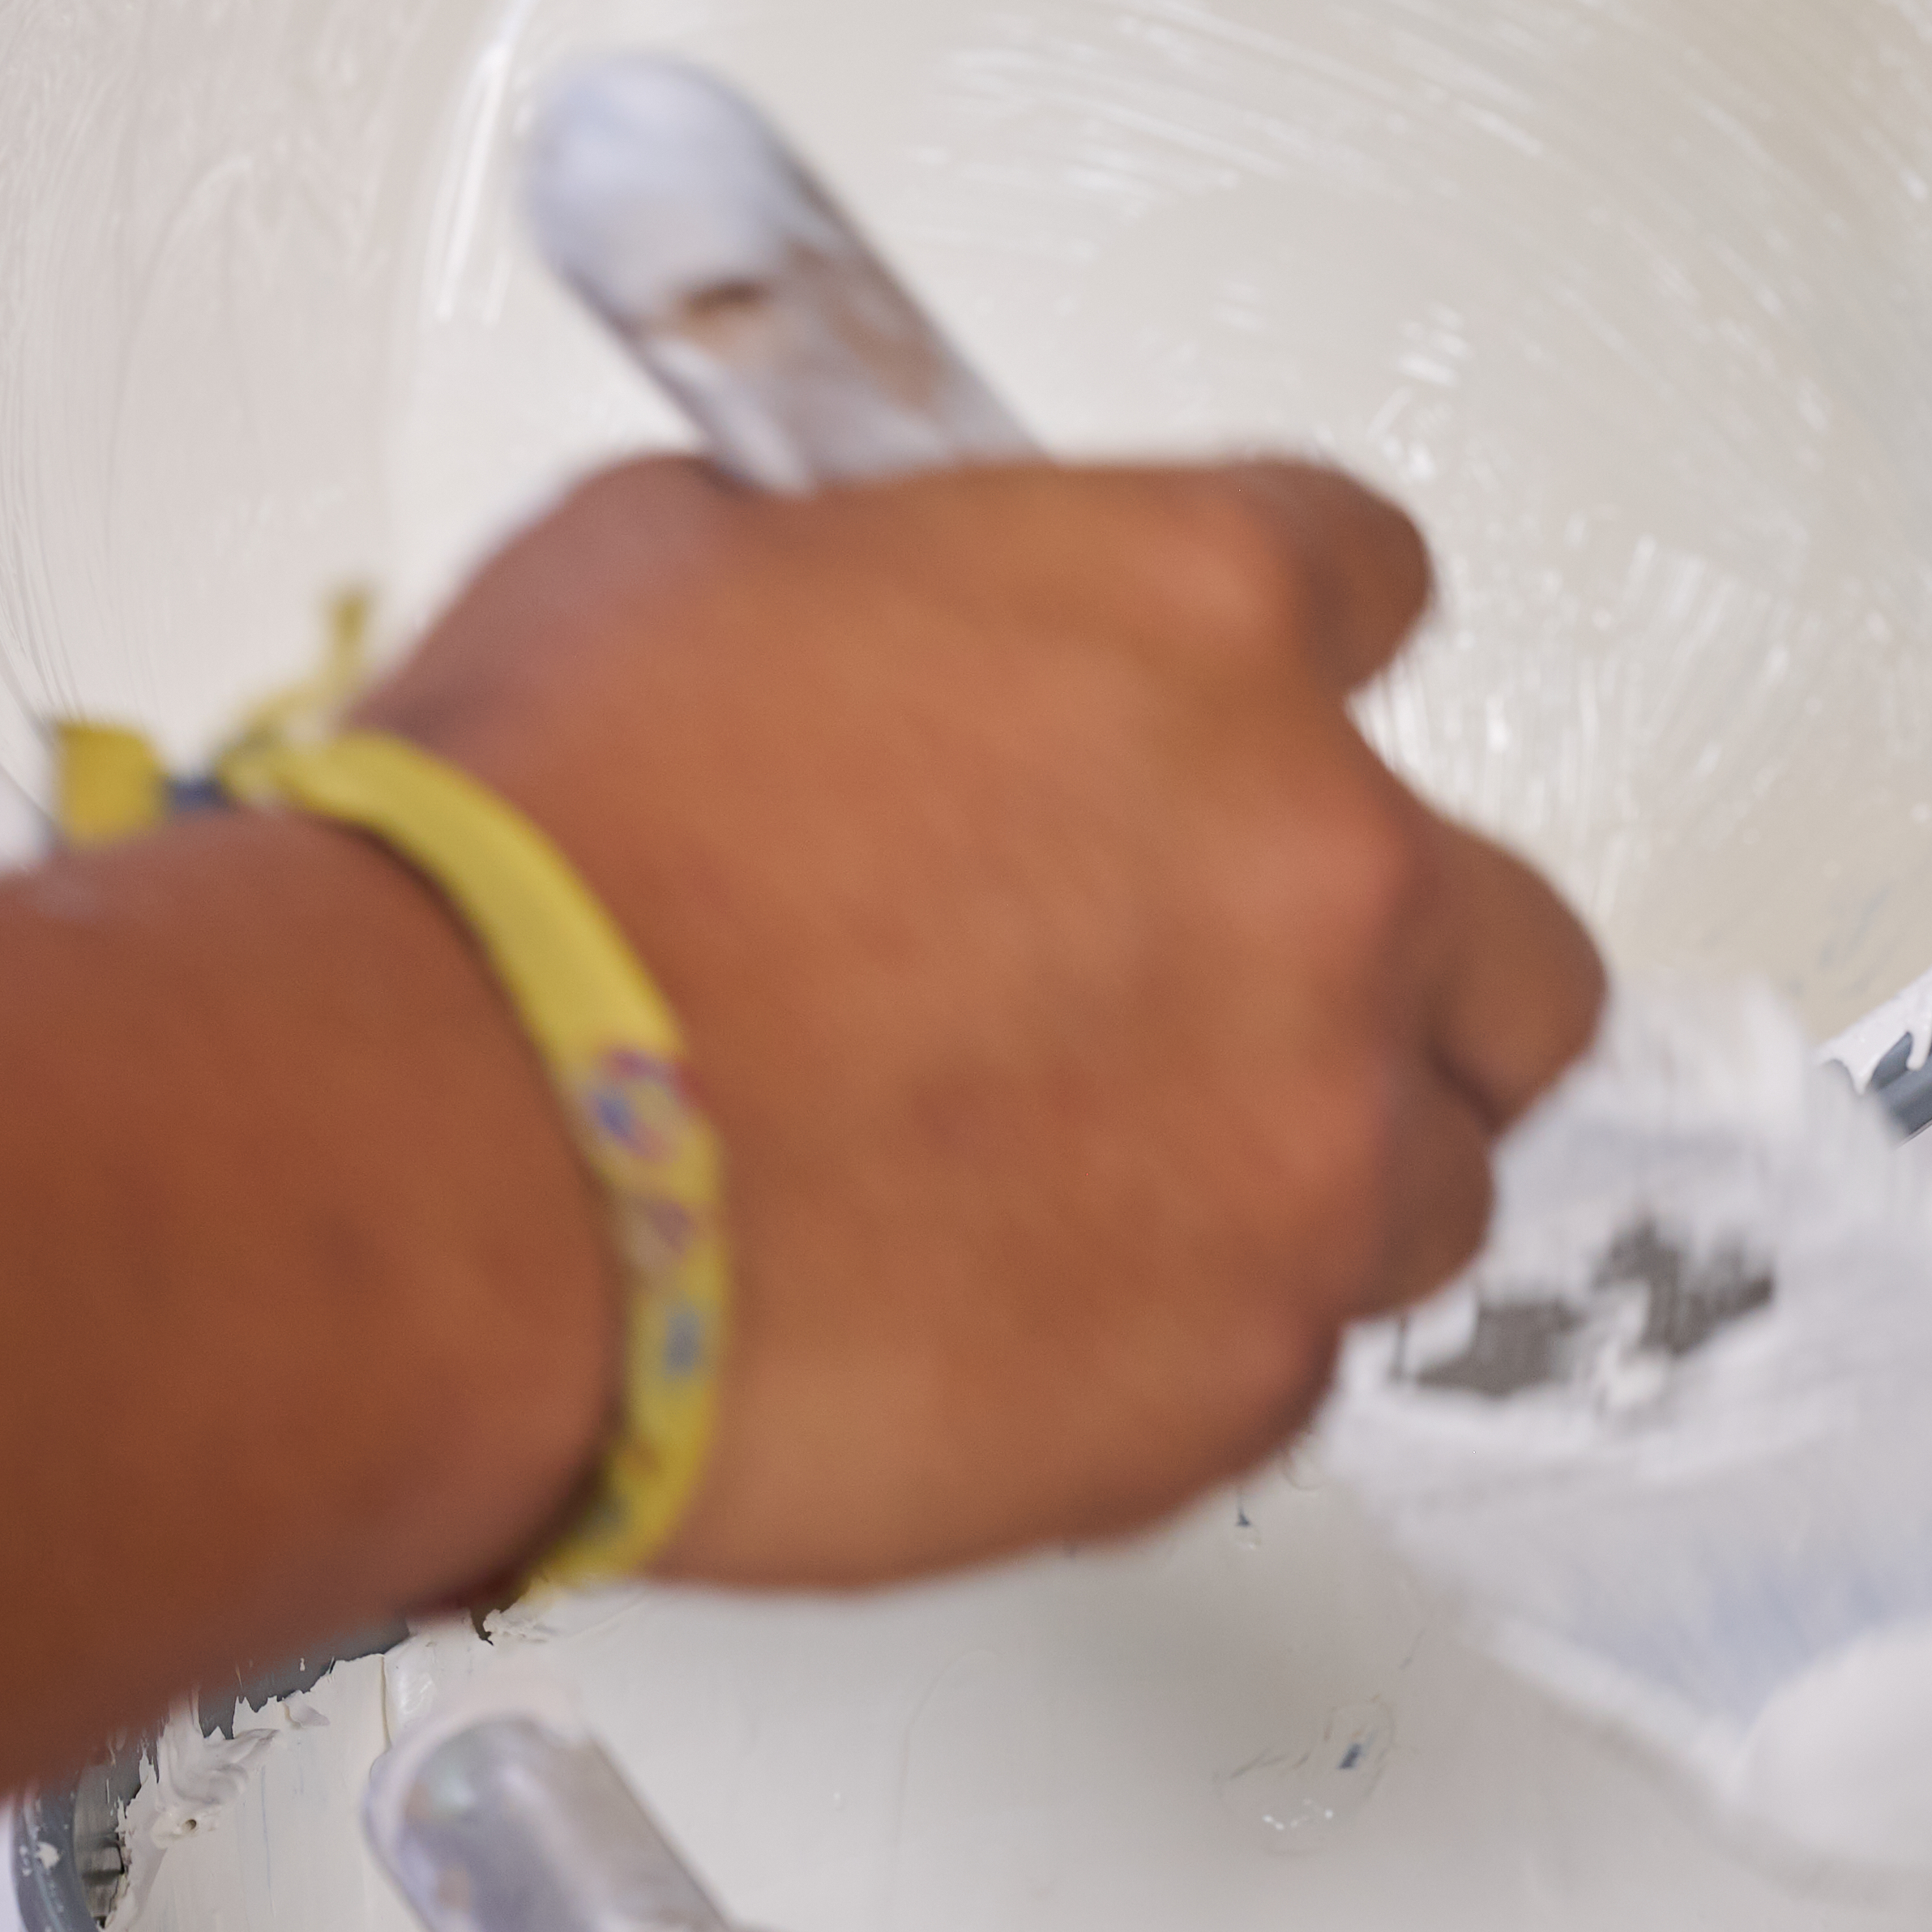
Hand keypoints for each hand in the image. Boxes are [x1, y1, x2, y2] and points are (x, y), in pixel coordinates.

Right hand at [361, 453, 1603, 1586]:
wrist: (434, 1161)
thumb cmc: (519, 881)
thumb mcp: (679, 561)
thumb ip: (876, 577)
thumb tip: (881, 603)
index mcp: (1201, 614)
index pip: (1370, 586)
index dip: (1274, 659)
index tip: (1217, 725)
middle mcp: (1315, 865)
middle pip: (1497, 924)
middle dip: (1380, 956)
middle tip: (1212, 996)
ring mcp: (1306, 1133)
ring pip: (1438, 1161)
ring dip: (1312, 1164)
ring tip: (1114, 1184)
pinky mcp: (1242, 1370)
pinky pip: (1293, 1353)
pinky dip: (1189, 1336)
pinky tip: (1020, 1307)